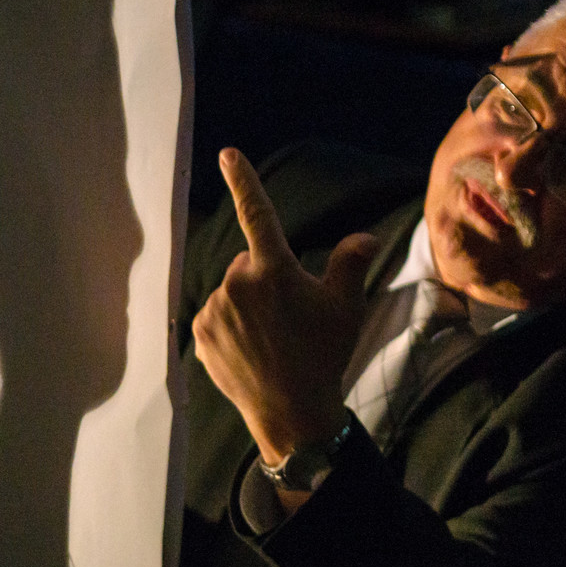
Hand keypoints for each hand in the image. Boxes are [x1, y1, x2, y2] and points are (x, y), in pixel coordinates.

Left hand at [192, 148, 377, 462]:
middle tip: (290, 316)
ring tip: (272, 339)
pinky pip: (217, 316)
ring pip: (233, 291)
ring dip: (248, 304)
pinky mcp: (201, 332)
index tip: (228, 155)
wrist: (291, 412)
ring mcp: (215, 309)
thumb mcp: (346, 309)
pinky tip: (252, 351)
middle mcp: (238, 283)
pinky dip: (231, 326)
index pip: (259, 213)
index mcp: (274, 270)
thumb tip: (364, 237)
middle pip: (250, 264)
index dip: (244, 180)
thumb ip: (351, 264)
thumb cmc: (324, 357)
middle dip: (265, 278)